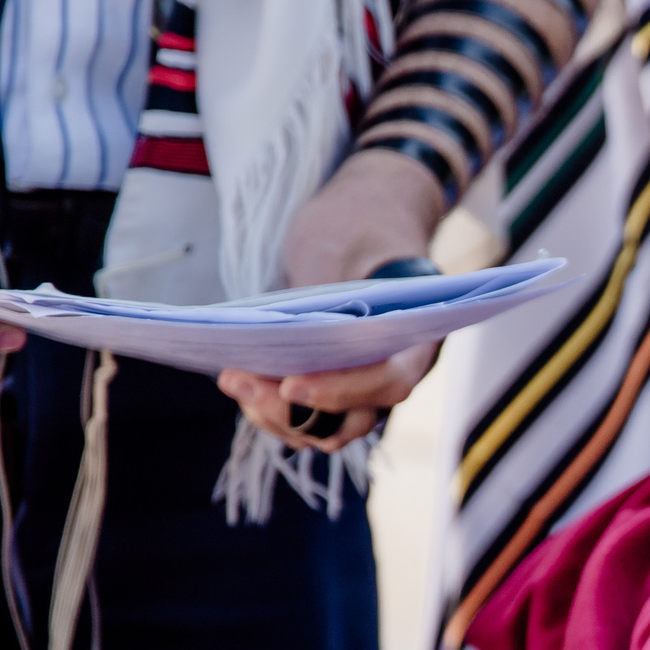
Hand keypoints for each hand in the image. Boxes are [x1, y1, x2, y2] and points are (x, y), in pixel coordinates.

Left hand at [216, 147, 444, 452]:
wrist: (362, 222)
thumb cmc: (363, 226)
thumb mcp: (350, 239)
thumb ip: (331, 282)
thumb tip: (297, 328)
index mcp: (417, 339)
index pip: (388, 381)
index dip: (341, 390)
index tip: (291, 384)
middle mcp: (393, 374)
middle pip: (351, 418)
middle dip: (292, 409)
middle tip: (240, 380)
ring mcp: (362, 388)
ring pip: (322, 426)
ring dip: (273, 412)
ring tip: (232, 378)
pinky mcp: (330, 389)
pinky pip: (303, 417)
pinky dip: (270, 406)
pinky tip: (238, 378)